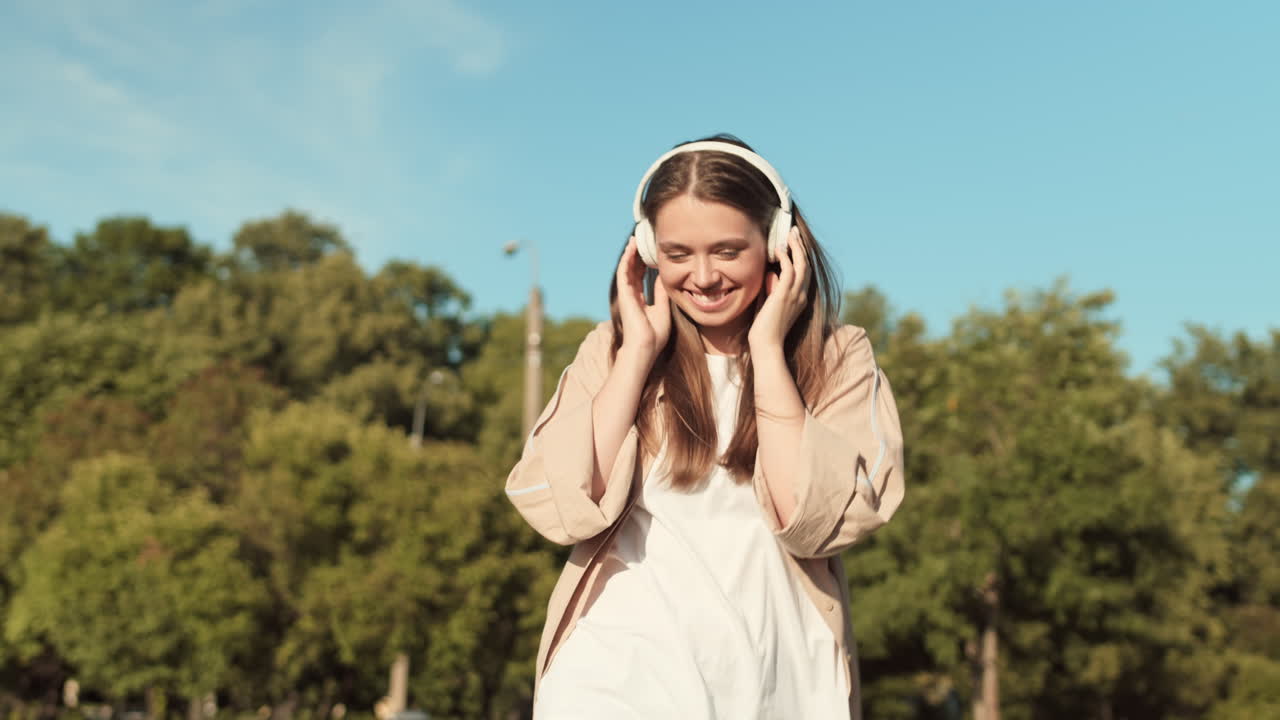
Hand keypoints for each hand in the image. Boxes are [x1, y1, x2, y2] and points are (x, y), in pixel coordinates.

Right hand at [616, 235, 670, 359]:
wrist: (645, 347)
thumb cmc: (654, 335)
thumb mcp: (663, 309)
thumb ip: (661, 292)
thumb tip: (664, 277)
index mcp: (639, 301)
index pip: (640, 278)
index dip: (644, 265)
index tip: (650, 254)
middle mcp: (631, 296)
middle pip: (632, 271)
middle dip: (636, 257)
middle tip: (641, 241)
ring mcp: (626, 294)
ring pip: (627, 269)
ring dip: (630, 254)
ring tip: (635, 239)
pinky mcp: (624, 293)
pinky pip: (624, 272)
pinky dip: (627, 259)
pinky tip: (632, 248)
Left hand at [748, 227, 809, 351]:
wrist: (766, 345)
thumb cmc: (764, 328)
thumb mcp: (769, 304)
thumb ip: (771, 289)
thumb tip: (771, 273)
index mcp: (800, 299)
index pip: (805, 273)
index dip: (801, 256)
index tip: (795, 243)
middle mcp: (801, 295)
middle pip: (806, 265)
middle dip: (801, 247)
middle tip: (794, 233)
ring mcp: (795, 295)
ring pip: (801, 264)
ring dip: (796, 247)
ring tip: (789, 234)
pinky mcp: (784, 295)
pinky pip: (789, 270)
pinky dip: (785, 258)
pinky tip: (778, 250)